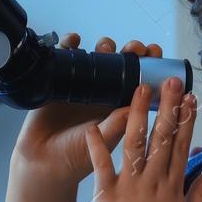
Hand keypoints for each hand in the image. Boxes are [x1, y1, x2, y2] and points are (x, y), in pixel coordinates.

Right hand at [12, 33, 161, 183]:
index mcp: (122, 103)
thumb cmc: (78, 156)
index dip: (151, 63)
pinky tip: (74, 40)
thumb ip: (118, 124)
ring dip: (105, 45)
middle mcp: (106, 91)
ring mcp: (84, 84)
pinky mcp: (61, 80)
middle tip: (134, 49)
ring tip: (106, 48)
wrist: (45, 161)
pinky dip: (69, 43)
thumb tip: (136, 106)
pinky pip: (66, 56)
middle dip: (131, 49)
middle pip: (123, 61)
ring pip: (98, 55)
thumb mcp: (103, 140)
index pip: (142, 77)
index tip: (156, 54)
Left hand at [83, 75, 201, 201]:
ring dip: (137, 114)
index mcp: (173, 186)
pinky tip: (93, 125)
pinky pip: (102, 167)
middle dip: (167, 106)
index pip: (182, 145)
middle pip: (163, 137)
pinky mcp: (108, 197)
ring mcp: (131, 187)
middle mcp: (154, 181)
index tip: (190, 97)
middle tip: (169, 79)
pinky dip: (97, 146)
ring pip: (135, 144)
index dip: (186, 119)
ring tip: (138, 88)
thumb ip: (201, 194)